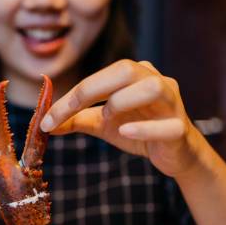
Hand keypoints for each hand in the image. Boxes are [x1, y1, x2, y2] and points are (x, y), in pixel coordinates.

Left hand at [40, 60, 203, 178]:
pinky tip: (126, 131)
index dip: (71, 95)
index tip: (47, 118)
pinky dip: (145, 128)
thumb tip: (45, 123)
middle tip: (68, 111)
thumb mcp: (102, 123)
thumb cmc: (138, 131)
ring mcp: (172, 103)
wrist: (172, 154)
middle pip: (126, 70)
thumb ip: (77, 119)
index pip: (100, 76)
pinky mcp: (180, 129)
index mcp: (135, 76)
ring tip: (108, 117)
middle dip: (91, 89)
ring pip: (152, 88)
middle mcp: (156, 81)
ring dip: (123, 101)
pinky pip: (167, 125)